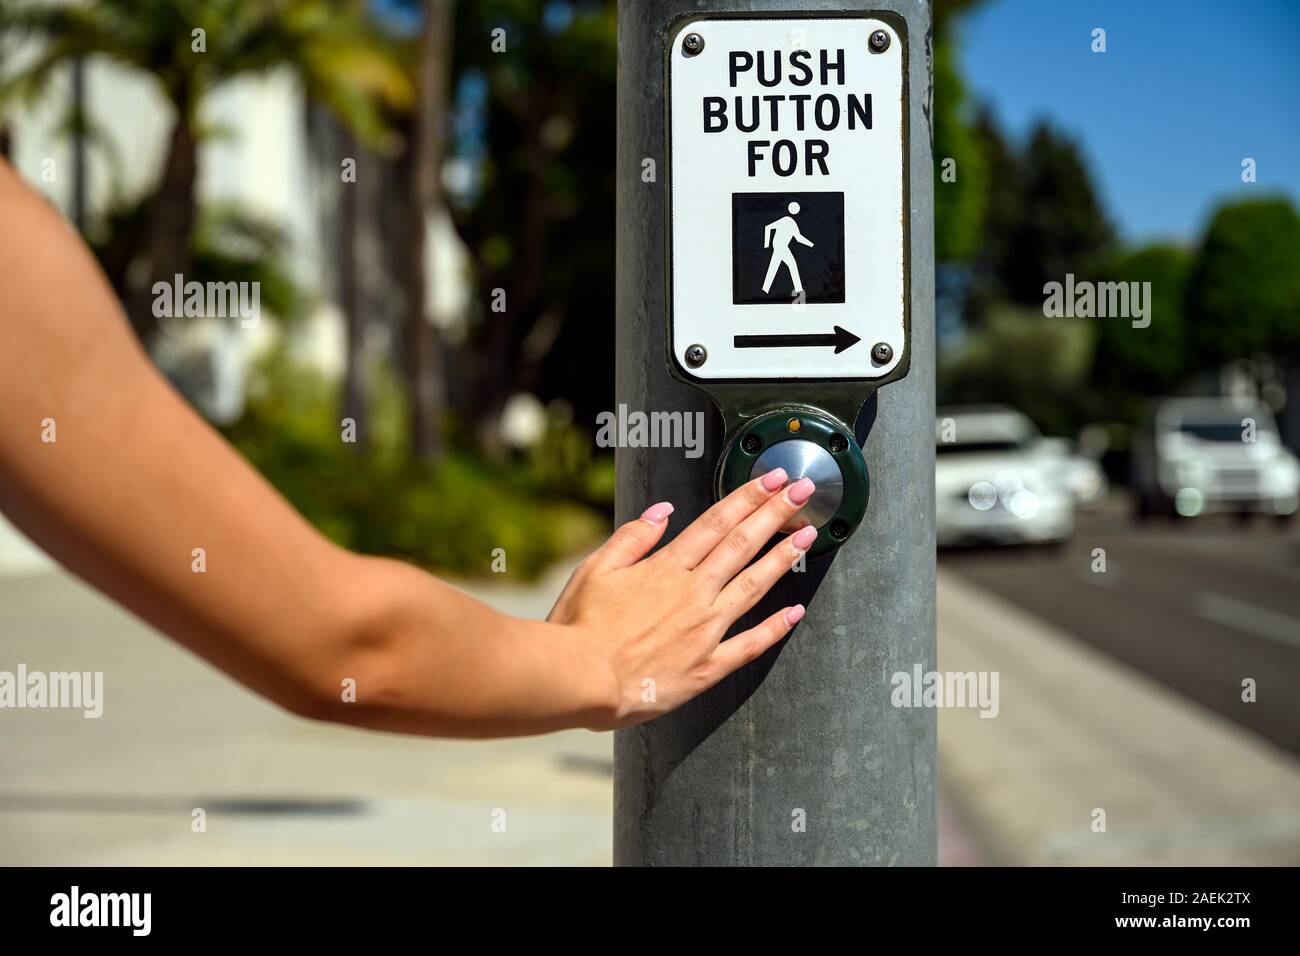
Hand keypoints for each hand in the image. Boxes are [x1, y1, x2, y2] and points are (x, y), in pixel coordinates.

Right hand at [548, 468, 816, 728]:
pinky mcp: (707, 667)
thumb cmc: (579, 627)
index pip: (716, 522)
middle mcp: (692, 593)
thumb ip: (633, 538)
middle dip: (774, 513)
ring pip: (753, 586)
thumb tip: (663, 511)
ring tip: (807, 534)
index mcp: (665, 568)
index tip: (770, 479)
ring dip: (782, 557)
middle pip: (741, 544)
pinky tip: (795, 612)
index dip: (747, 497)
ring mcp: (704, 630)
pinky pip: (749, 645)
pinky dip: (775, 628)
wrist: (579, 678)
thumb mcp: (595, 569)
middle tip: (801, 491)